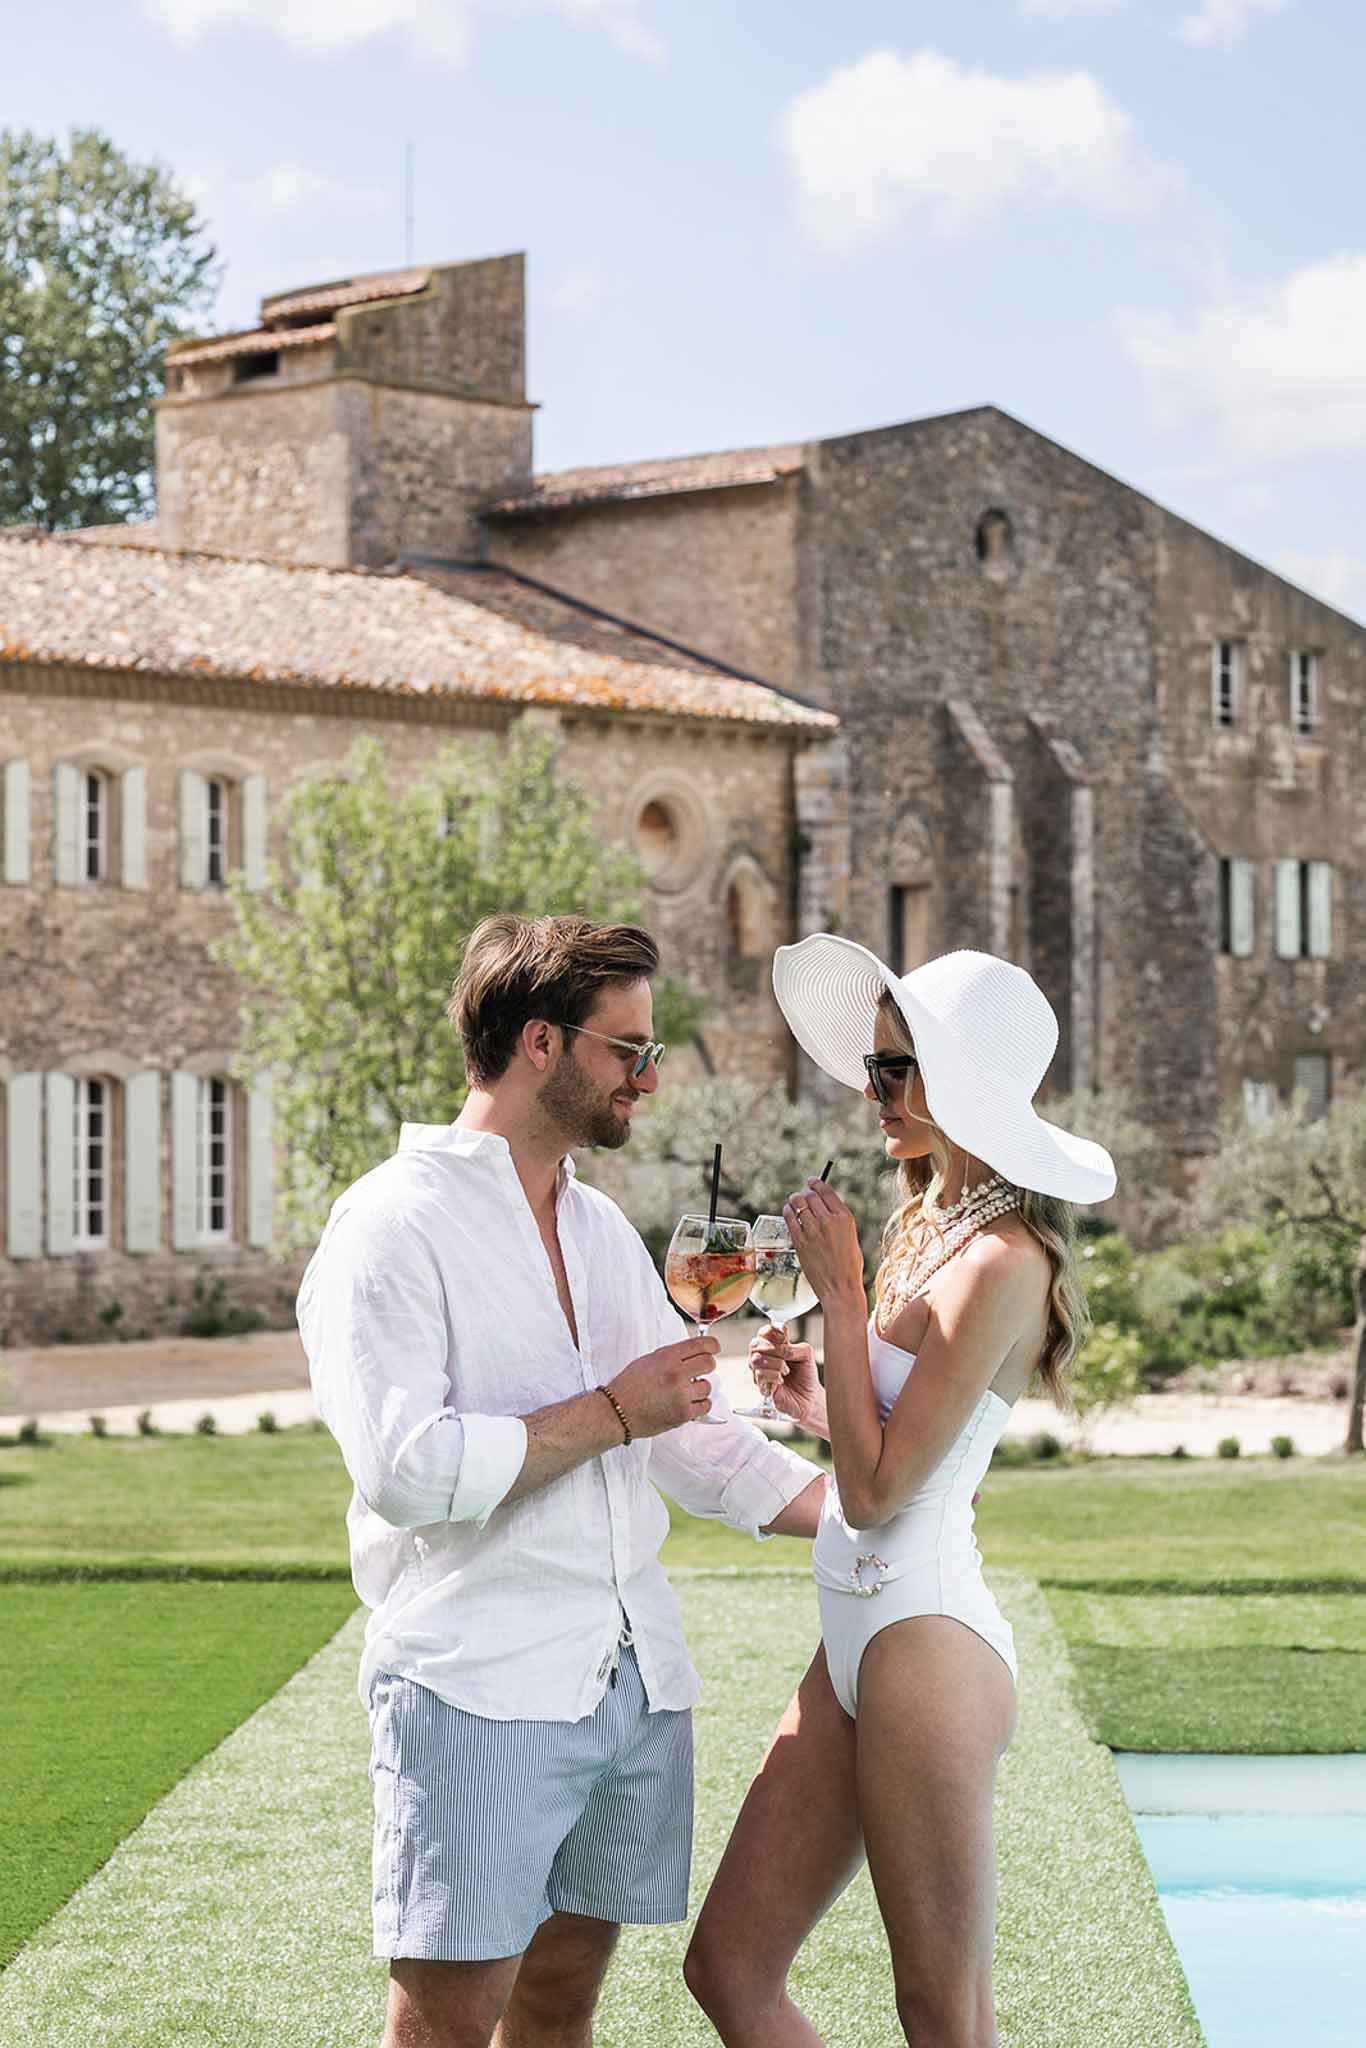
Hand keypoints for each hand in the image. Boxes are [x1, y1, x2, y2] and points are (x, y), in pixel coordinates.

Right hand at [609, 1333, 719, 1436]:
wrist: (616, 1412)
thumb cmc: (628, 1387)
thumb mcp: (647, 1361)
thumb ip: (671, 1356)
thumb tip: (691, 1354)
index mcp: (667, 1357)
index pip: (701, 1345)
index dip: (712, 1345)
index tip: (714, 1348)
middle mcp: (676, 1373)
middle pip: (709, 1364)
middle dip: (706, 1366)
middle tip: (699, 1371)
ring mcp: (681, 1394)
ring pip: (708, 1386)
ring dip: (699, 1389)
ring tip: (685, 1392)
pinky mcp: (683, 1413)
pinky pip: (705, 1406)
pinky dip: (699, 1405)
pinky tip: (688, 1403)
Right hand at [749, 1324, 822, 1430]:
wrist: (809, 1397)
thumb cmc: (805, 1375)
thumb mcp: (806, 1354)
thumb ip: (794, 1346)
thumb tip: (783, 1343)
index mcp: (773, 1347)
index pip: (763, 1332)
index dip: (771, 1331)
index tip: (783, 1336)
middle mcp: (763, 1358)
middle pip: (754, 1344)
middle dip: (774, 1348)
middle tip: (787, 1356)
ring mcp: (760, 1372)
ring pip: (756, 1359)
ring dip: (776, 1364)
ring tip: (786, 1371)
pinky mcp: (761, 1386)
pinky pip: (760, 1375)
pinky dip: (774, 1376)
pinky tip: (781, 1380)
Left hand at [783, 1179, 864, 1311]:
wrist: (840, 1288)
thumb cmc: (849, 1265)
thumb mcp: (851, 1237)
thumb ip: (838, 1221)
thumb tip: (822, 1207)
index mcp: (845, 1218)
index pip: (826, 1191)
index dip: (816, 1183)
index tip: (811, 1182)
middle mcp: (829, 1221)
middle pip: (810, 1195)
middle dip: (804, 1193)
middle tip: (802, 1196)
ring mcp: (813, 1231)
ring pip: (797, 1203)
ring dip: (794, 1200)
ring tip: (793, 1202)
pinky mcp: (800, 1241)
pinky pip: (789, 1218)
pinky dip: (787, 1212)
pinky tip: (788, 1212)